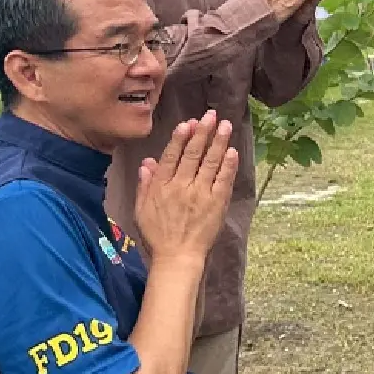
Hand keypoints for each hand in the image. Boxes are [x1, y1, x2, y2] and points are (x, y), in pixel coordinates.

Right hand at [133, 113, 238, 271]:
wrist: (177, 258)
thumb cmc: (157, 236)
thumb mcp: (141, 209)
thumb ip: (144, 185)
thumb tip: (147, 162)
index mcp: (161, 186)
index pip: (172, 156)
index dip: (180, 138)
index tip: (188, 123)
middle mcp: (181, 186)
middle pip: (193, 154)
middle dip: (203, 132)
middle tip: (210, 115)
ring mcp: (200, 194)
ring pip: (210, 162)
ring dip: (218, 142)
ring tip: (225, 125)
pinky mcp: (216, 204)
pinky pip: (223, 180)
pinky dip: (227, 165)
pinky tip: (231, 151)